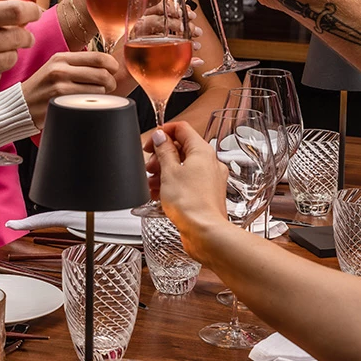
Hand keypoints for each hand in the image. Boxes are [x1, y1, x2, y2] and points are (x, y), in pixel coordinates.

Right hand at [21, 51, 120, 126]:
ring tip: (96, 96)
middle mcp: (60, 70)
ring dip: (103, 95)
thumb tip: (108, 65)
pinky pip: (88, 103)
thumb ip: (78, 64)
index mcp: (61, 58)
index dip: (112, 64)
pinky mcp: (60, 103)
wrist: (20, 105)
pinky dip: (93, 104)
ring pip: (98, 90)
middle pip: (102, 73)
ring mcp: (60, 87)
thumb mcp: (56, 67)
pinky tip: (87, 104)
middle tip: (110, 86)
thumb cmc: (42, 87)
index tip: (114, 71)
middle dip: (111, 82)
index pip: (98, 57)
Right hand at [144, 122, 228, 260]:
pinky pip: (188, 183)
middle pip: (182, 148)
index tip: (151, 142)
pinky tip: (161, 195)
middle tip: (150, 166)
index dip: (163, 132)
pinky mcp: (207, 195)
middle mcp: (210, 163)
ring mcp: (210, 180)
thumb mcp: (169, 171)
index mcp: (202, 151)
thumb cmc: (190, 203)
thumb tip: (160, 136)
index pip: (181, 129)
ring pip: (184, 167)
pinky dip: (174, 185)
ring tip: (152, 183)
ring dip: (165, 172)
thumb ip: (163, 150)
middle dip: (162, 156)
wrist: (205, 232)